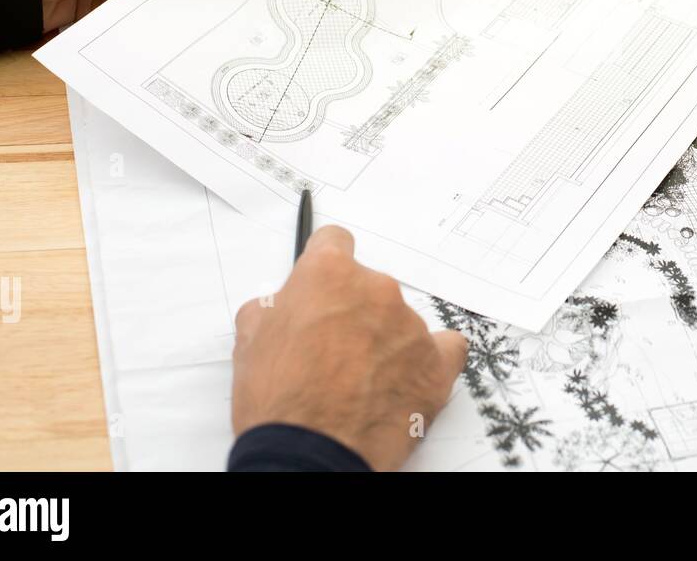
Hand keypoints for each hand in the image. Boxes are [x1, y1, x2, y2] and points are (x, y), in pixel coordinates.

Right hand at [231, 225, 468, 470]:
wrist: (310, 455)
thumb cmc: (278, 402)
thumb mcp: (250, 341)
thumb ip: (274, 307)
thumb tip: (285, 304)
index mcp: (329, 274)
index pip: (335, 242)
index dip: (325, 266)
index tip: (324, 285)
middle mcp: (377, 290)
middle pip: (369, 287)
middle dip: (352, 312)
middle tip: (331, 351)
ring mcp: (412, 325)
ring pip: (400, 320)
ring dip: (384, 341)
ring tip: (359, 383)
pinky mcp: (436, 364)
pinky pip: (446, 347)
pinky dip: (429, 358)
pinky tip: (410, 375)